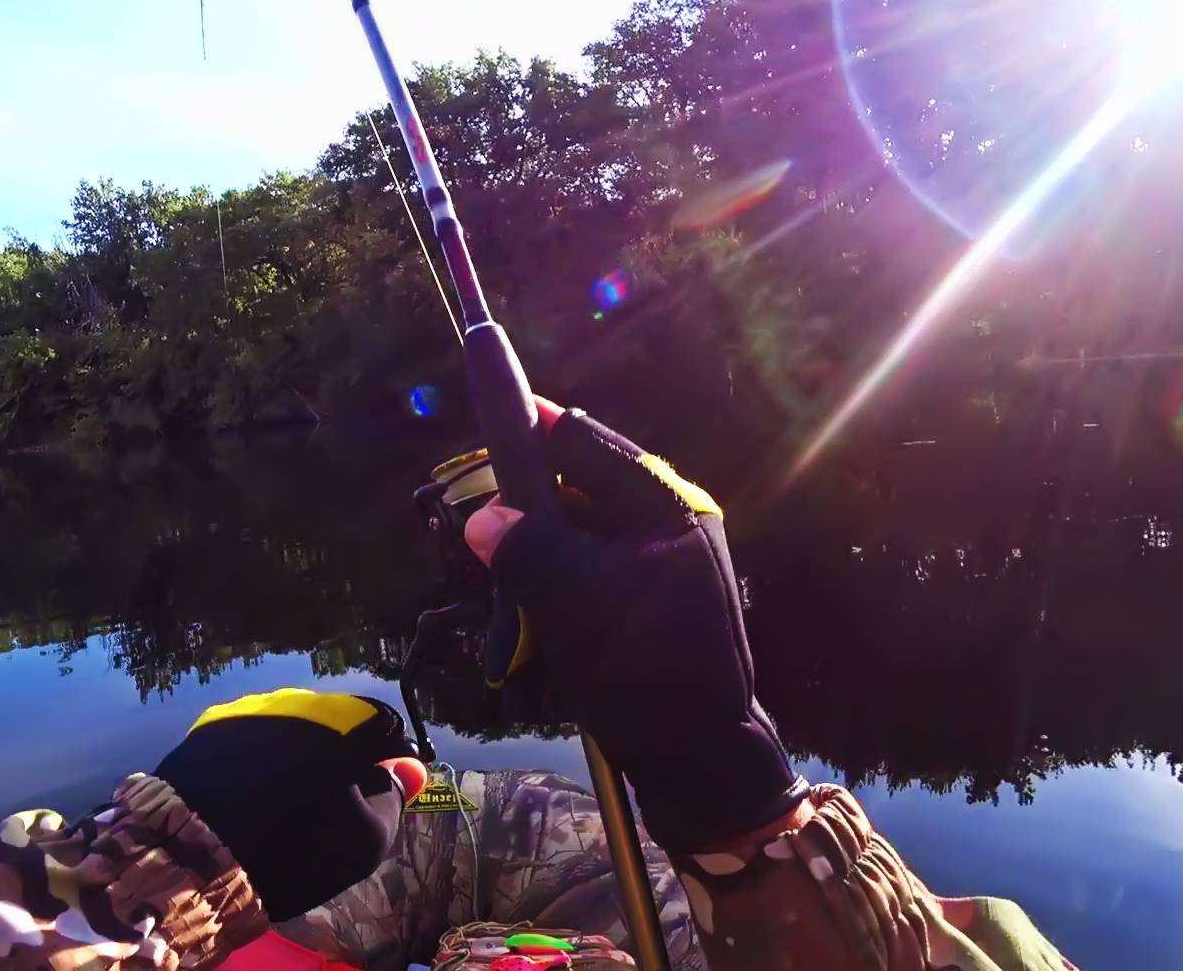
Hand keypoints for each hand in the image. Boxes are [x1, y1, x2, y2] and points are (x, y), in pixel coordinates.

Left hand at [153, 689, 426, 920]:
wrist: (197, 857)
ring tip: (288, 796)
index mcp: (343, 722)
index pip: (386, 725)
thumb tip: (408, 768)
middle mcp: (299, 700)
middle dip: (344, 751)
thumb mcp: (366, 839)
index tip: (383, 786)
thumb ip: (394, 796)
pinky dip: (262, 756)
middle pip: (339, 719)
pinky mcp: (213, 724)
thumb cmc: (296, 849)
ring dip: (301, 751)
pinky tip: (253, 791)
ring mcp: (252, 708)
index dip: (391, 756)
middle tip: (335, 797)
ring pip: (294, 724)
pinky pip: (254, 734)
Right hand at [461, 404, 806, 850]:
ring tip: (505, 578)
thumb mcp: (578, 604)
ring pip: (576, 530)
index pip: (587, 444)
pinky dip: (552, 580)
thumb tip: (483, 518)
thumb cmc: (648, 672)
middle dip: (530, 502)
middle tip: (486, 525)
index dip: (534, 431)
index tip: (487, 426)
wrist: (699, 757)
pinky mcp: (643, 601)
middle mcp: (667, 524)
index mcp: (667, 507)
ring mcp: (658, 564)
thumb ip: (528, 551)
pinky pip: (584, 569)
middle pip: (579, 484)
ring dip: (536, 547)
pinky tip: (528, 609)